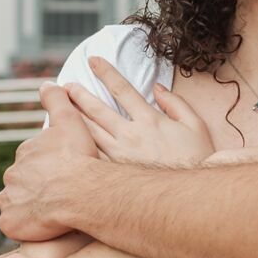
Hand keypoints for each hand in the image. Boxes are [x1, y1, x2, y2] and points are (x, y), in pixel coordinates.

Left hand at [0, 87, 100, 240]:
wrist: (78, 191)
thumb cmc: (77, 157)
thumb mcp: (69, 120)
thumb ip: (56, 100)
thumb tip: (46, 83)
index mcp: (24, 152)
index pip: (32, 159)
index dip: (48, 166)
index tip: (62, 172)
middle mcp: (12, 175)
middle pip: (23, 181)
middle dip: (36, 187)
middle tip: (58, 194)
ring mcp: (9, 201)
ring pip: (16, 203)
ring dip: (28, 206)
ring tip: (50, 212)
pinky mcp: (10, 223)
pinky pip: (13, 225)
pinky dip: (22, 226)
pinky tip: (39, 227)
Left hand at [64, 58, 215, 166]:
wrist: (192, 196)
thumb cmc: (198, 160)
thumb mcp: (195, 125)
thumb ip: (176, 103)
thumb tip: (157, 88)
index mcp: (149, 120)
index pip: (123, 89)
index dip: (106, 73)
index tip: (93, 60)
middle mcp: (130, 135)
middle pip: (97, 110)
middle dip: (79, 95)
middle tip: (66, 85)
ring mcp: (120, 157)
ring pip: (89, 133)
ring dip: (73, 119)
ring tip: (60, 110)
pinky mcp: (115, 175)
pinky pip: (91, 157)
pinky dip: (77, 148)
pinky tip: (66, 144)